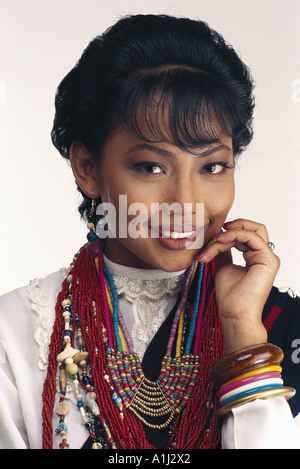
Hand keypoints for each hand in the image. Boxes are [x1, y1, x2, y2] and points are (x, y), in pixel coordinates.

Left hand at [198, 219, 280, 352]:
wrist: (234, 313)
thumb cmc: (231, 296)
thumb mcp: (224, 265)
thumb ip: (224, 251)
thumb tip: (218, 238)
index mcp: (255, 257)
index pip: (245, 234)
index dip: (228, 233)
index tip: (211, 239)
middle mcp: (264, 256)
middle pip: (253, 227)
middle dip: (233, 226)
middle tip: (216, 233)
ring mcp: (268, 257)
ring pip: (251, 230)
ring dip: (229, 233)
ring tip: (215, 242)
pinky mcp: (268, 260)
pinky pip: (251, 237)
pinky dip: (234, 235)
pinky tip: (221, 241)